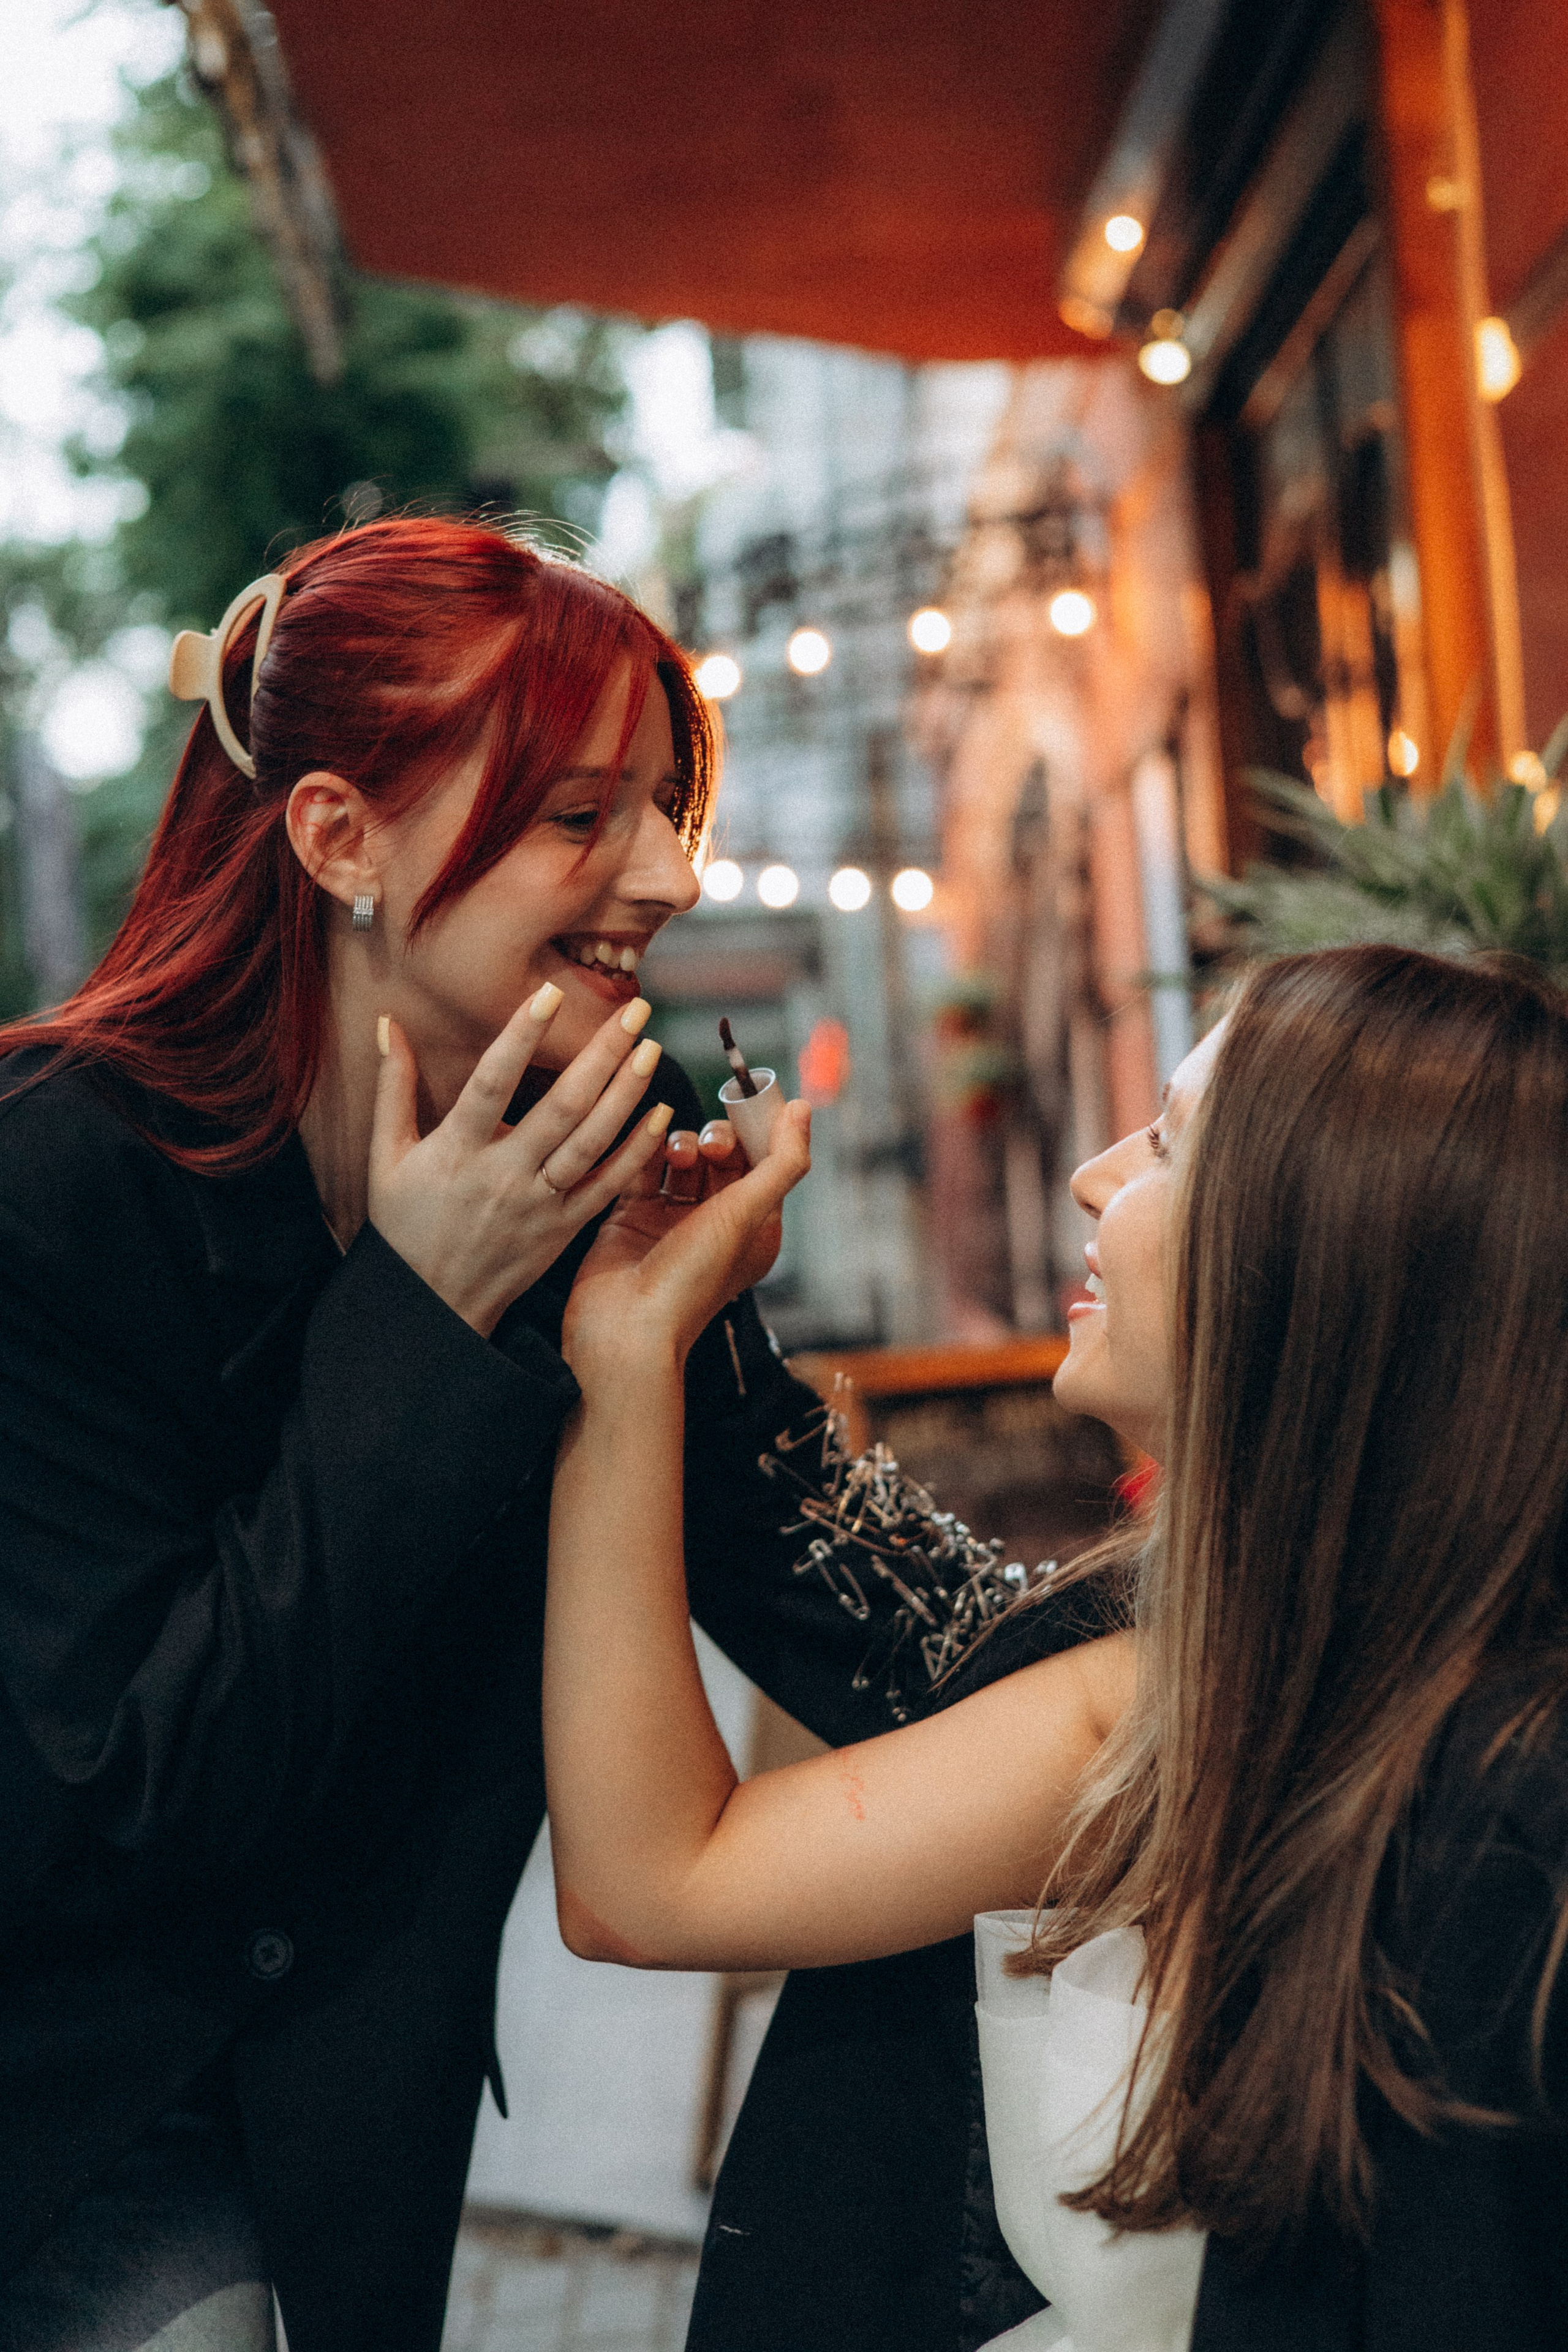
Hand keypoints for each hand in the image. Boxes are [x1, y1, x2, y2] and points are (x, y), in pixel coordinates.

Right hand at [369, 991, 673, 1335]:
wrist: (430, 1305)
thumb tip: (387, 1024)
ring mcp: (539, 1204)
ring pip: (591, 1142)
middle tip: (635, 1009)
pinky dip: (636, 1151)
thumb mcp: (385, 1157)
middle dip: (602, 1054)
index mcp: (456, 1151)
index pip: (491, 1082)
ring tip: (651, 1047)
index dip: (519, 1037)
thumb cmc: (405, 1225)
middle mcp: (503, 1175)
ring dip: (627, 1093)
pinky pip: (607, 1185)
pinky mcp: (563, 1229)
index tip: (548, 994)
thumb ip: (393, 1087)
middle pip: (561, 1106)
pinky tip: (661, 1115)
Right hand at [562, 1100, 811, 1380]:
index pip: (764, 1165)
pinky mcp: (631, 1217)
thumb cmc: (692, 1281)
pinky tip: (647, 1142)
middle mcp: (715, 1226)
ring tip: (678, 1155)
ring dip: (683, 1146)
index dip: (759, 1133)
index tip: (748, 1105)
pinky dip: (645, 1152)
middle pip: (722, 1159)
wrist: (624, 1329)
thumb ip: (782, 1161)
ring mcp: (670, 1221)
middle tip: (711, 1143)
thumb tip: (801, 1108)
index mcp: (754, 1232)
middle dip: (719, 1140)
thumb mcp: (749, 1216)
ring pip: (682, 1160)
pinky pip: (642, 1169)